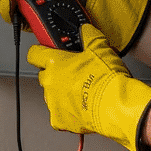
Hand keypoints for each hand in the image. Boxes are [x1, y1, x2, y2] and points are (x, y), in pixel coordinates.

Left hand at [27, 24, 150, 150]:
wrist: (115, 106)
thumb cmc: (106, 79)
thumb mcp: (100, 48)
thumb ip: (89, 36)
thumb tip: (86, 30)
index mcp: (55, 63)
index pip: (34, 54)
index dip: (40, 51)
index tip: (44, 52)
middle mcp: (50, 83)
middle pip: (43, 75)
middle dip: (54, 73)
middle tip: (71, 73)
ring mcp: (53, 103)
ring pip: (50, 95)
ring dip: (61, 93)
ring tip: (79, 91)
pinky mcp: (60, 120)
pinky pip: (58, 115)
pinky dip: (67, 113)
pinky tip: (80, 107)